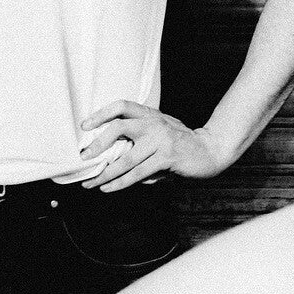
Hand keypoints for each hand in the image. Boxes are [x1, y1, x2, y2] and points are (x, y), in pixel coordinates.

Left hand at [78, 102, 227, 192]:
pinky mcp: (167, 157)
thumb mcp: (160, 132)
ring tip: (91, 183)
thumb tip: (108, 156)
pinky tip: (110, 188)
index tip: (84, 126)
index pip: (122, 106)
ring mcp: (161, 140)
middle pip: (119, 127)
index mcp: (150, 114)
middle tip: (84, 158)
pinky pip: (138, 173)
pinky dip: (121, 183)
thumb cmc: (180, 143)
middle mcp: (154, 123)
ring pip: (126, 159)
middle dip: (98, 144)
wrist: (210, 150)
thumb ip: (139, 138)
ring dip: (105, 174)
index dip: (101, 113)